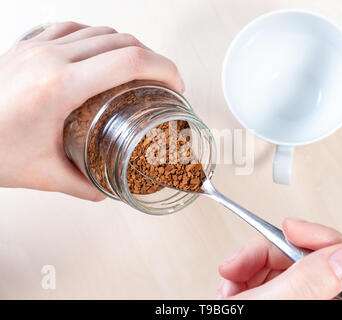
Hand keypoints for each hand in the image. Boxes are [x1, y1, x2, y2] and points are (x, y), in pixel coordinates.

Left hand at [0, 22, 183, 199]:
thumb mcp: (42, 174)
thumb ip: (84, 184)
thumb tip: (109, 191)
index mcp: (60, 86)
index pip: (129, 62)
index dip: (164, 68)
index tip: (176, 84)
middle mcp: (51, 57)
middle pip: (123, 41)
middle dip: (154, 58)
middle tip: (163, 81)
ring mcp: (38, 46)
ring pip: (100, 30)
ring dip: (128, 47)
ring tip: (138, 69)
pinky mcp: (28, 45)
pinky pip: (73, 28)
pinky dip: (98, 38)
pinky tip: (101, 53)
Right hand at [217, 218, 341, 299]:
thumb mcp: (270, 304)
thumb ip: (308, 281)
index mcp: (328, 311)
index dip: (327, 242)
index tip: (294, 230)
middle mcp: (316, 304)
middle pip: (310, 260)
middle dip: (269, 252)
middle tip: (245, 257)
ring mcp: (297, 300)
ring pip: (284, 263)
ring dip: (250, 263)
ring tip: (232, 277)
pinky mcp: (276, 296)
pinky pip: (266, 271)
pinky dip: (244, 271)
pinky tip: (232, 284)